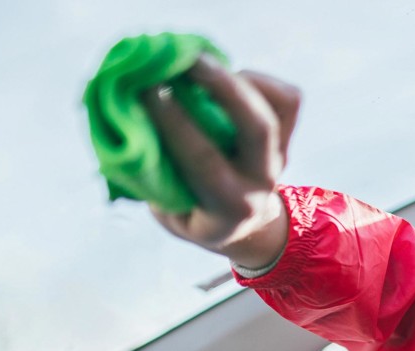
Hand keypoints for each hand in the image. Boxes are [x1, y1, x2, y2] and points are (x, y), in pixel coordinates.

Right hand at [141, 57, 300, 267]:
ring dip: (237, 78)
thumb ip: (151, 169)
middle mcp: (261, 182)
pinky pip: (287, 100)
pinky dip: (257, 79)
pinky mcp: (288, 138)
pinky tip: (227, 74)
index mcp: (228, 207)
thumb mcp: (168, 207)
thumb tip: (126, 113)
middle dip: (221, 88)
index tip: (145, 89)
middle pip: (256, 129)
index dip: (173, 122)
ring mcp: (279, 158)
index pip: (203, 160)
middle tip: (185, 59)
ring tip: (198, 59)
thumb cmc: (190, 210)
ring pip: (278, 110)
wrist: (242, 227)